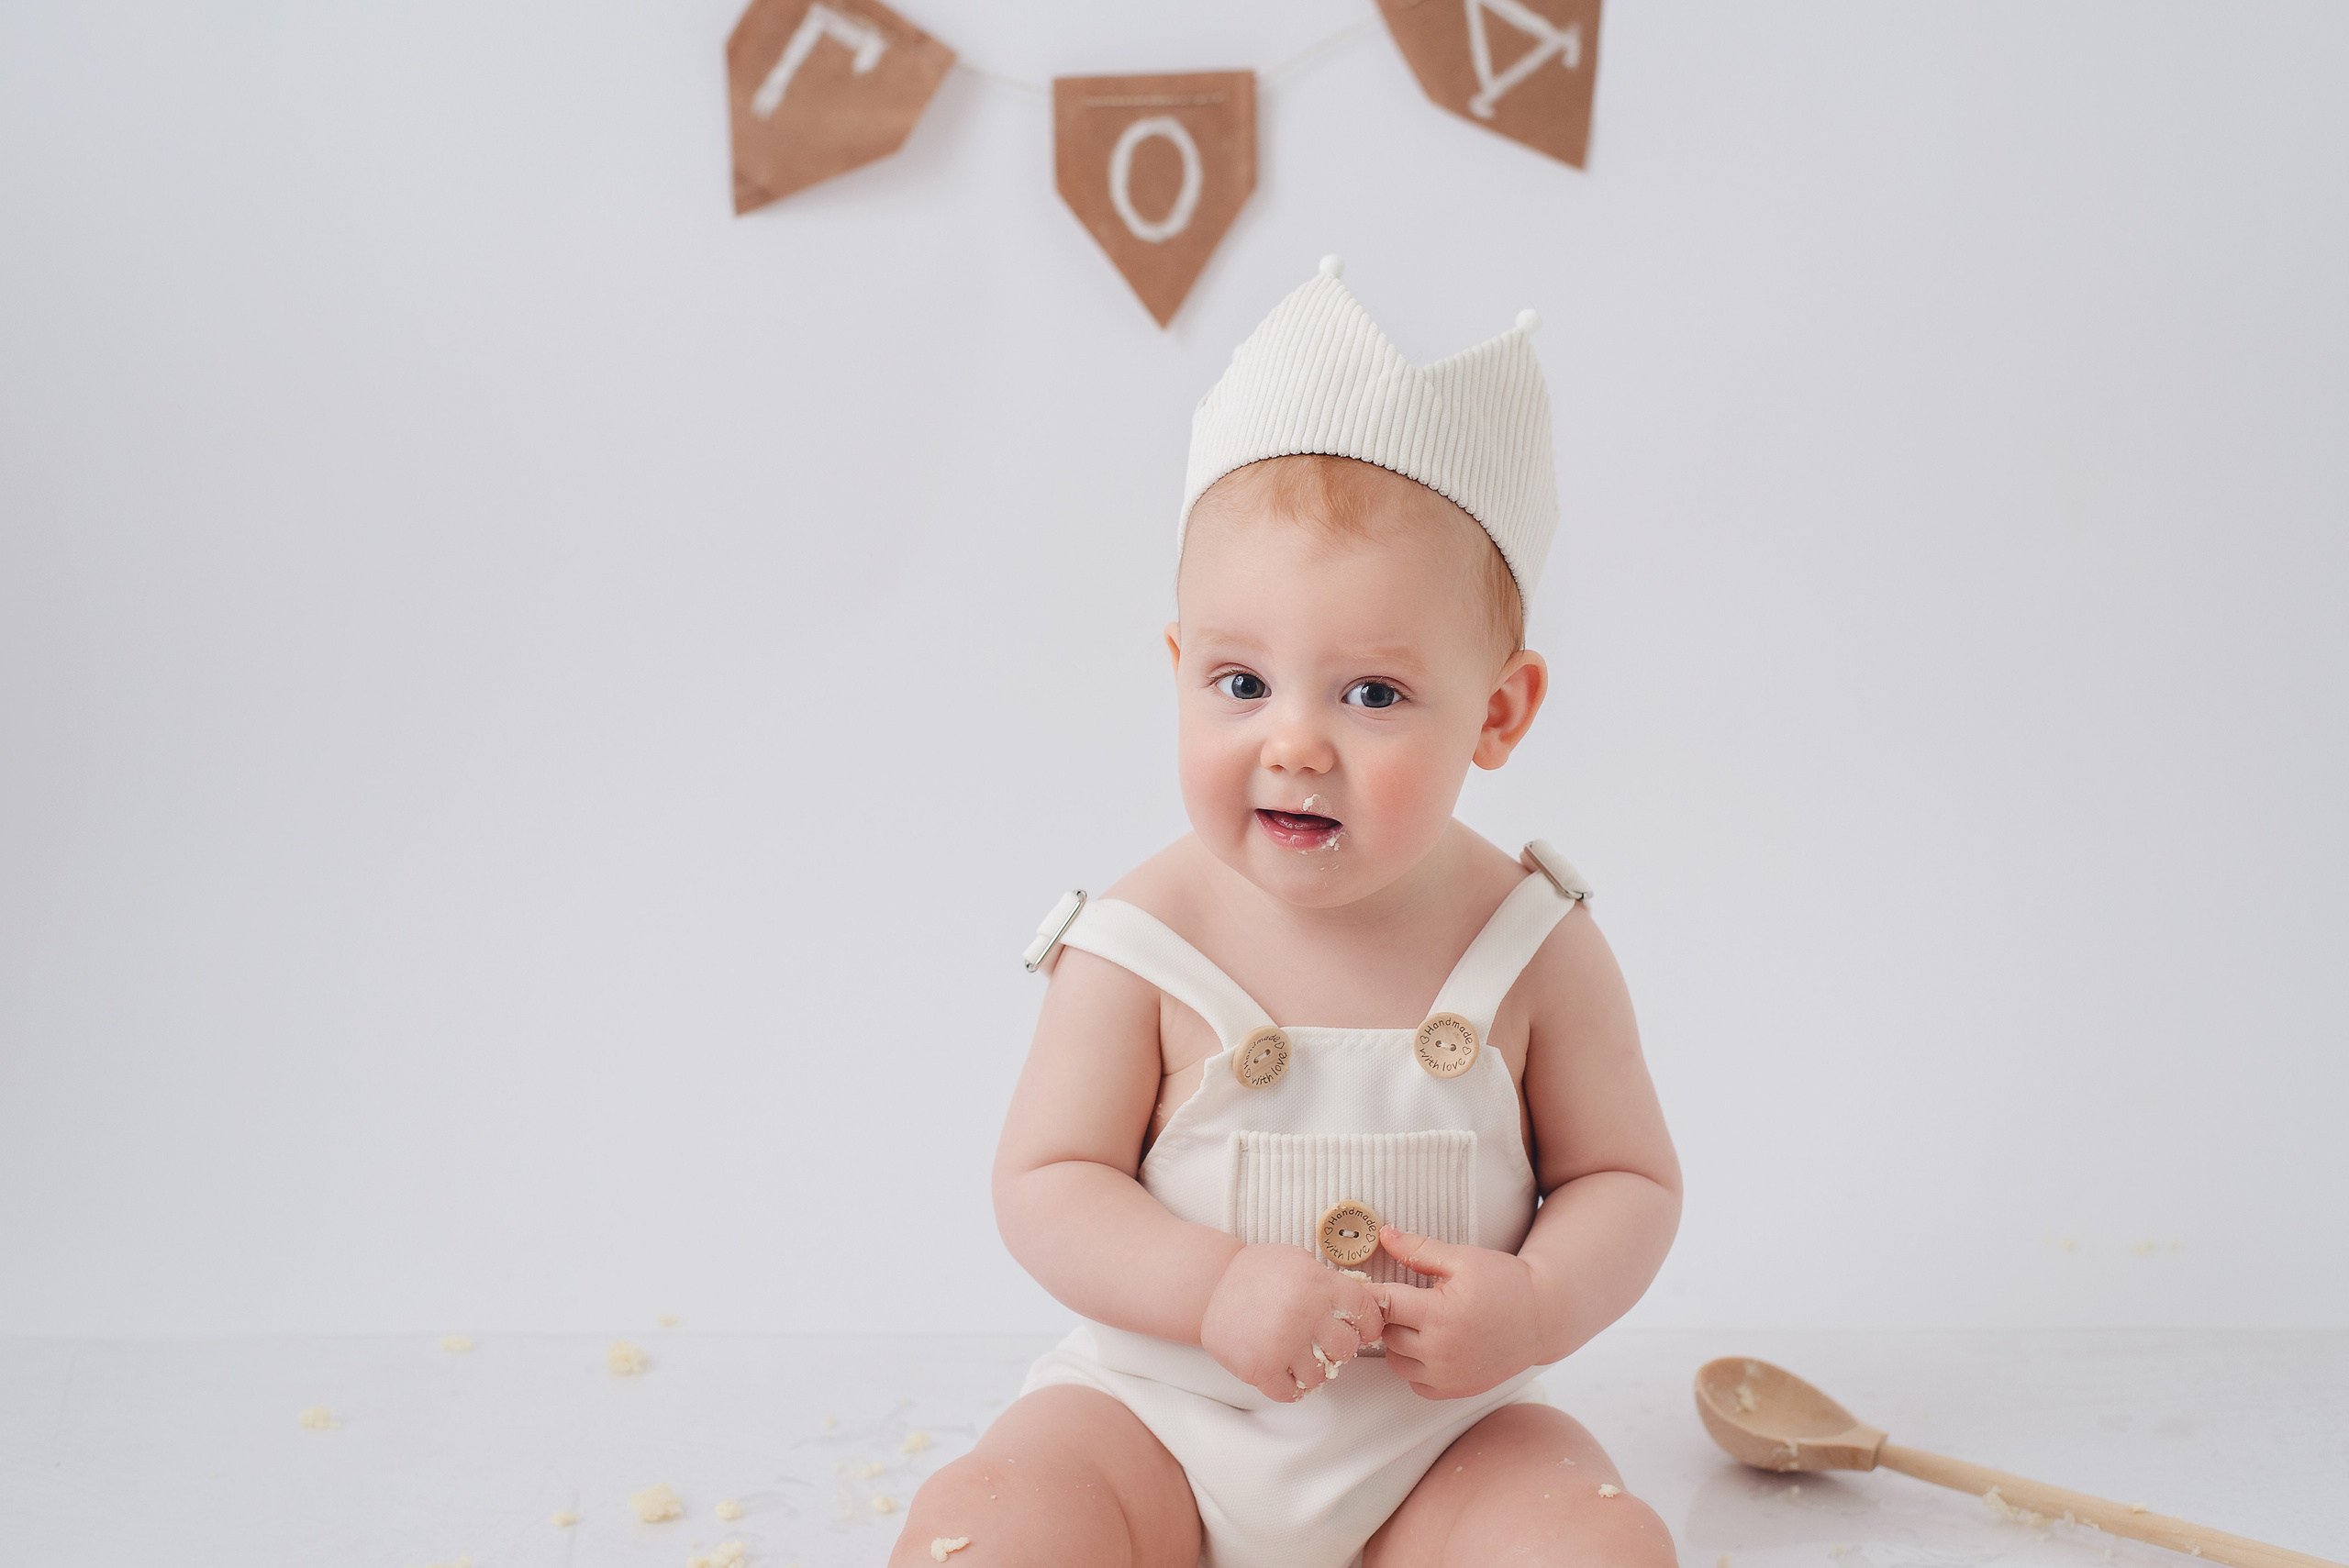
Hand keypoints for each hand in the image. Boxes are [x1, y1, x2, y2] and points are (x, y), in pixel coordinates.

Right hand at [1200, 1244, 1386, 1402]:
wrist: (1208, 1285)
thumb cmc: (1256, 1272)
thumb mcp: (1298, 1260)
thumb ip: (1329, 1281)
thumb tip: (1363, 1302)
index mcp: (1318, 1283)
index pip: (1365, 1313)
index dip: (1367, 1324)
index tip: (1361, 1329)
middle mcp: (1304, 1313)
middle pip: (1346, 1349)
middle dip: (1337, 1348)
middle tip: (1323, 1343)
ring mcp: (1282, 1343)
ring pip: (1319, 1375)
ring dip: (1311, 1369)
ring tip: (1296, 1356)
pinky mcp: (1259, 1367)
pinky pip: (1289, 1393)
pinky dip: (1288, 1388)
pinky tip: (1282, 1372)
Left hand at [1374, 1225, 1543, 1399]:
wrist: (1544, 1316)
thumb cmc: (1506, 1283)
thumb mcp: (1463, 1258)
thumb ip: (1419, 1249)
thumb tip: (1384, 1234)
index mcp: (1440, 1315)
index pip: (1383, 1304)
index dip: (1372, 1292)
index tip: (1368, 1285)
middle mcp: (1441, 1351)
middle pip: (1386, 1333)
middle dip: (1391, 1314)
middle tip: (1408, 1298)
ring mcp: (1448, 1376)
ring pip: (1395, 1361)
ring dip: (1399, 1341)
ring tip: (1420, 1321)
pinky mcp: (1456, 1390)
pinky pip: (1415, 1383)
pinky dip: (1415, 1365)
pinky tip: (1431, 1344)